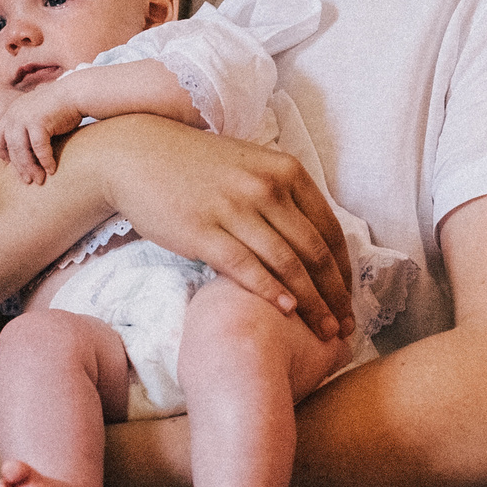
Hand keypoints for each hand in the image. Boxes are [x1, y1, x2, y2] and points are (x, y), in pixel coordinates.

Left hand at [0, 84, 81, 185]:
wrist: (74, 93)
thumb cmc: (57, 108)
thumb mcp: (35, 119)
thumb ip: (25, 133)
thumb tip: (23, 157)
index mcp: (9, 114)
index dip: (4, 157)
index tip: (12, 170)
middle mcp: (13, 115)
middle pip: (10, 148)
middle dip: (19, 167)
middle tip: (28, 181)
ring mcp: (24, 118)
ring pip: (22, 150)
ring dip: (31, 167)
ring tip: (39, 179)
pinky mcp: (38, 122)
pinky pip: (39, 148)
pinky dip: (45, 161)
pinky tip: (52, 170)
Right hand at [89, 117, 353, 340]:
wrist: (137, 155)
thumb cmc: (197, 167)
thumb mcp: (252, 167)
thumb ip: (284, 197)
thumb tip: (313, 240)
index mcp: (286, 171)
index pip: (330, 229)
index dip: (344, 270)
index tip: (349, 299)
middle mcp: (266, 187)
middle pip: (314, 251)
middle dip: (335, 295)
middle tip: (346, 326)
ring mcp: (235, 208)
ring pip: (287, 264)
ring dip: (311, 303)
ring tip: (324, 331)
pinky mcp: (203, 230)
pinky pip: (245, 266)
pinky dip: (270, 291)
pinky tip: (286, 312)